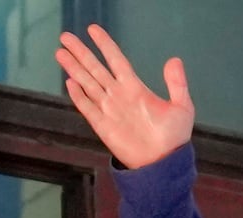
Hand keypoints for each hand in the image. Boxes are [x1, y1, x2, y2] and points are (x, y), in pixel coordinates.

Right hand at [56, 24, 194, 168]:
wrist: (164, 164)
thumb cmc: (174, 137)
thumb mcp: (182, 107)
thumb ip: (177, 83)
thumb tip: (174, 59)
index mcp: (135, 88)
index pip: (116, 60)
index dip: (105, 45)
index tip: (93, 30)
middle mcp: (119, 95)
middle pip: (95, 68)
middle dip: (80, 52)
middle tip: (65, 37)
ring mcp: (109, 110)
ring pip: (87, 83)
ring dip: (74, 68)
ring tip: (60, 52)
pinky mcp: (103, 126)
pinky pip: (87, 107)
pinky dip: (78, 96)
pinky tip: (69, 82)